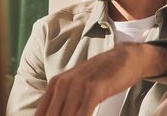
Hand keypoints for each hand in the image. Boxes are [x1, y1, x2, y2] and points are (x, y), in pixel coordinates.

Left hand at [35, 42, 166, 115]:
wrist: (124, 57)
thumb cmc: (101, 73)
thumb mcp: (77, 83)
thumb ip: (64, 98)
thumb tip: (58, 112)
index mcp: (56, 83)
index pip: (41, 112)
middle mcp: (64, 83)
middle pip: (52, 115)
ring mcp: (79, 84)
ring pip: (67, 115)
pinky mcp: (95, 88)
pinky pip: (84, 112)